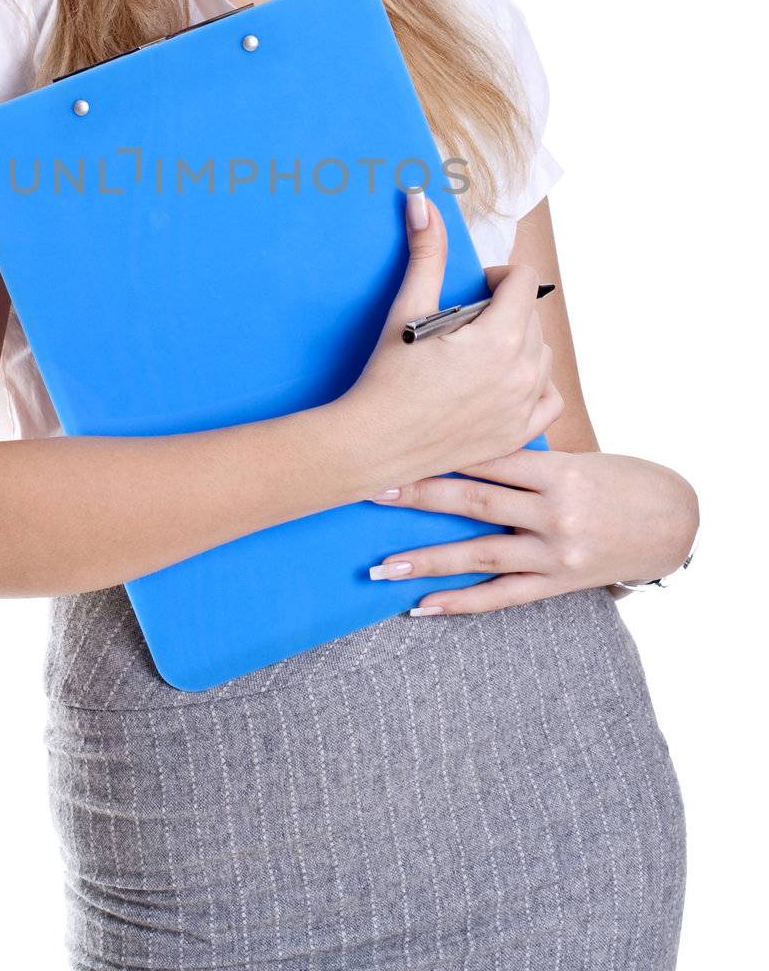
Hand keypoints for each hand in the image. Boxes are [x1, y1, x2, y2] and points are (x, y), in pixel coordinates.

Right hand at [335, 190, 563, 495]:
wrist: (374, 443)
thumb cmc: (387, 377)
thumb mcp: (407, 310)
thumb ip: (426, 254)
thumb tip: (422, 202)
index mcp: (501, 338)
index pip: (524, 281)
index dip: (498, 277)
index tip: (474, 289)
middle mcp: (522, 373)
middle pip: (533, 318)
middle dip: (505, 311)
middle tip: (464, 323)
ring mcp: (524, 408)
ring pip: (542, 356)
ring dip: (519, 345)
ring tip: (478, 351)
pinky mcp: (517, 434)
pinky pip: (549, 400)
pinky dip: (534, 386)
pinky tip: (503, 382)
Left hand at [365, 447, 700, 614]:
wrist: (676, 524)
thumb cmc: (622, 479)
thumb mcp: (579, 455)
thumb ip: (526, 457)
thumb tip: (464, 441)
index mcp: (558, 469)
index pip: (487, 456)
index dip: (440, 451)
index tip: (397, 444)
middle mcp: (555, 511)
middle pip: (474, 502)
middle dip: (419, 496)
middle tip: (372, 492)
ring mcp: (555, 552)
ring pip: (480, 555)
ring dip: (426, 561)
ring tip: (382, 567)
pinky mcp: (558, 584)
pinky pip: (502, 597)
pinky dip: (461, 603)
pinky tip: (422, 606)